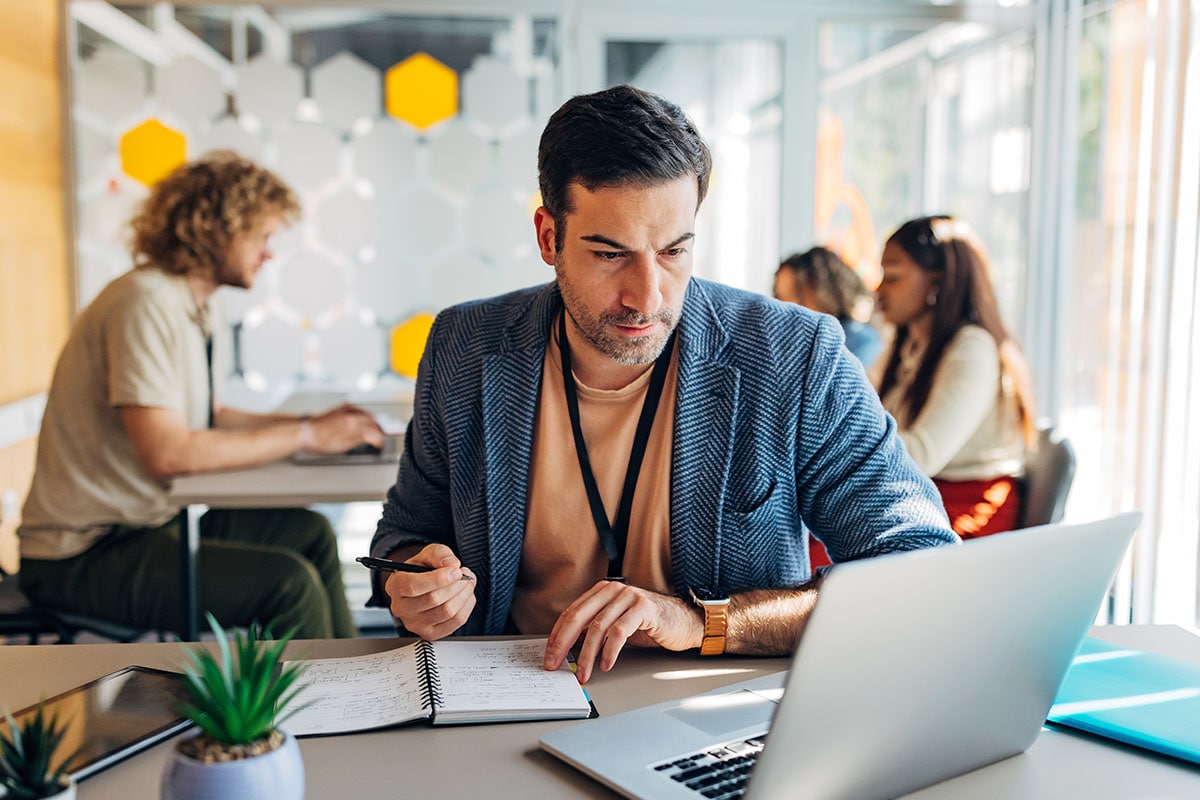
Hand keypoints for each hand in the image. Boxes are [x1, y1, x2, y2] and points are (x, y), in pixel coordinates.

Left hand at [305, 404, 384, 453]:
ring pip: (368, 414)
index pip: (374, 433)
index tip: (379, 444)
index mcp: (352, 427)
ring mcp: (347, 410)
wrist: (307, 432)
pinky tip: (363, 422)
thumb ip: (359, 440)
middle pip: (373, 422)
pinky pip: (360, 410)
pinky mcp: (343, 407)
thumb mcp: (342, 446)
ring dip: (372, 423)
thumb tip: (370, 439)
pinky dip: (364, 416)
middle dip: (378, 431)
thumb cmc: (320, 441)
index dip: (378, 440)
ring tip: (372, 431)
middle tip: (378, 438)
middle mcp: (351, 416)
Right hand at [384, 544, 476, 639]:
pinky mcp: (430, 633)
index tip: (456, 571)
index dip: (438, 579)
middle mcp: (401, 608)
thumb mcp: (428, 554)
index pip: (413, 586)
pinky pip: (455, 622)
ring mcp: (414, 624)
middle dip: (456, 584)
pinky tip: (466, 595)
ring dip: (464, 594)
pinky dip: (466, 606)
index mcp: (395, 586)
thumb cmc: (422, 569)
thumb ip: (439, 554)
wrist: (422, 585)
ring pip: (447, 611)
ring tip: (467, 582)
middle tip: (464, 574)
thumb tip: (452, 565)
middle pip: (433, 599)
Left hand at [544, 581, 701, 683]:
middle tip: (556, 665)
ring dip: (586, 655)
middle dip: (563, 644)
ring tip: (583, 673)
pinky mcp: (643, 608)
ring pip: (597, 627)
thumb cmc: (648, 625)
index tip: (549, 656)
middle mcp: (612, 590)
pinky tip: (606, 664)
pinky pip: (619, 632)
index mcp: (601, 592)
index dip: (557, 636)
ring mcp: (628, 596)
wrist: (682, 622)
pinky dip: (609, 651)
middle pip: (579, 617)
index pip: (570, 613)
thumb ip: (592, 632)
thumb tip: (566, 651)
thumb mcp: (615, 626)